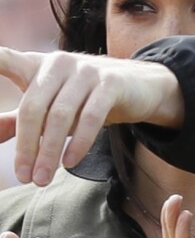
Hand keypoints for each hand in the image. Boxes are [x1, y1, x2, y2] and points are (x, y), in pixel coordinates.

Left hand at [0, 47, 184, 186]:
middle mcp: (59, 63)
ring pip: (61, 114)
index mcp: (37, 65)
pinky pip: (91, 116)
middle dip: (26, 147)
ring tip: (43, 178)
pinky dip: (79, 142)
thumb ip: (18, 120)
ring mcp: (87, 70)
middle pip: (32, 106)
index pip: (5, 59)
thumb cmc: (86, 97)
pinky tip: (71, 161)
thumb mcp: (51, 106)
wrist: (138, 86)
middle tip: (25, 177)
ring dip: (49, 151)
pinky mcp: (111, 82)